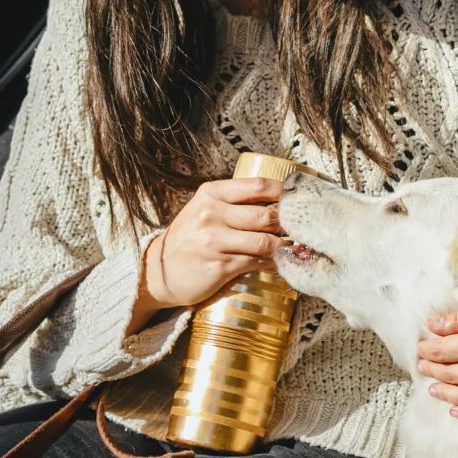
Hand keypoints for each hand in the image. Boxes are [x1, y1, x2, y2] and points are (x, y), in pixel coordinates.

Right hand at [132, 175, 285, 322]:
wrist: (158, 271)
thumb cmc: (188, 238)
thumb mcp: (203, 210)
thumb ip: (233, 202)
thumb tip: (277, 201)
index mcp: (210, 194)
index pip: (256, 186)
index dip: (282, 191)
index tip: (297, 197)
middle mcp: (211, 214)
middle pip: (265, 216)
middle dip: (286, 224)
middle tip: (298, 229)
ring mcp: (213, 242)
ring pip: (264, 242)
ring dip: (282, 246)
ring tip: (290, 247)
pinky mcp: (218, 267)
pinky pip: (256, 262)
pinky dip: (270, 262)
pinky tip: (275, 261)